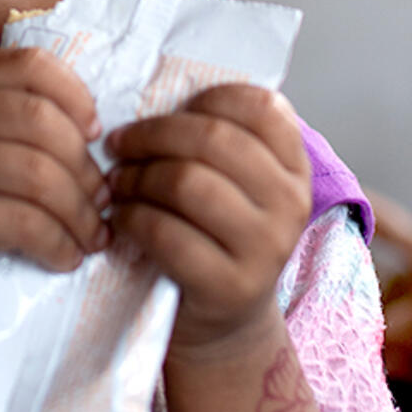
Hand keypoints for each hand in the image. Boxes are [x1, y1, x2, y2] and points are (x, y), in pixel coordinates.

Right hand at [0, 46, 108, 315]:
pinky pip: (23, 223)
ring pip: (38, 175)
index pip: (31, 66)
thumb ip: (18, 113)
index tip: (96, 135)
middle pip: (41, 121)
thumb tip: (99, 126)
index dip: (76, 97)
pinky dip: (58, 244)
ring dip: (80, 213)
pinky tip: (67, 256)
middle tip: (103, 199)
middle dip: (86, 167)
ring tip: (93, 234)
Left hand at [104, 84, 311, 354]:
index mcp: (293, 166)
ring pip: (186, 183)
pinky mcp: (230, 287)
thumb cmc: (214, 233)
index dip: (205, 99)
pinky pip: (167, 233)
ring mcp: (266, 248)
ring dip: (136, 177)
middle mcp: (291, 203)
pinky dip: (132, 218)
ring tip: (117, 183)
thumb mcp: (231, 183)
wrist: (224, 321)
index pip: (260, 106)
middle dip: (152, 135)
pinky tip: (122, 218)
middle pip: (213, 140)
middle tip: (120, 145)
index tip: (168, 113)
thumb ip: (214, 140)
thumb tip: (152, 89)